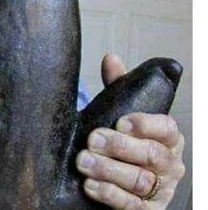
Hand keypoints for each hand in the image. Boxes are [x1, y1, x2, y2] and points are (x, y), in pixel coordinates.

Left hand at [76, 54, 185, 208]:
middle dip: (119, 147)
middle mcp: (170, 165)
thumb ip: (120, 88)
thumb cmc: (126, 140)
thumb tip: (111, 59)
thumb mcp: (123, 113)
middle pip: (150, 156)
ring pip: (139, 181)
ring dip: (108, 171)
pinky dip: (109, 195)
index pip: (167, 128)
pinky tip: (90, 185)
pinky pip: (131, 206)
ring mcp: (160, 191)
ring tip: (83, 161)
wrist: (122, 179)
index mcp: (169, 138)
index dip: (146, 124)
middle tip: (92, 139)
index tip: (121, 120)